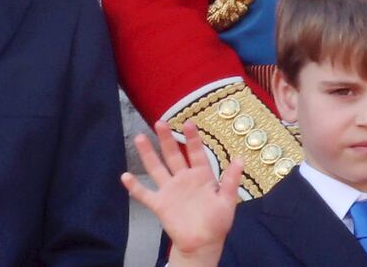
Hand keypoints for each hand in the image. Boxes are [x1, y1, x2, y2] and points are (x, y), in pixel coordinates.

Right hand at [120, 121, 242, 263]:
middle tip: (160, 122)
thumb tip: (240, 159)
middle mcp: (183, 179)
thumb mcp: (227, 201)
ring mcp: (170, 190)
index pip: (196, 152)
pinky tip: (125, 176)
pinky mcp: (160, 204)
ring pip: (156, 168)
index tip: (189, 123)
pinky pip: (145, 194)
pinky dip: (134, 186)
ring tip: (140, 138)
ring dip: (148, 154)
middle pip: (173, 155)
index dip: (193, 138)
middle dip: (166, 139)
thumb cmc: (217, 222)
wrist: (202, 243)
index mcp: (201, 176)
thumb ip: (231, 180)